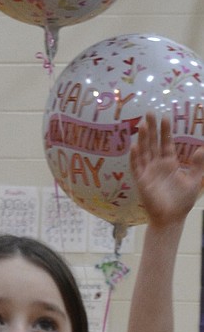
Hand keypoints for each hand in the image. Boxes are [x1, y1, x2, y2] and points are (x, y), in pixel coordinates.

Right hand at [131, 113, 203, 227]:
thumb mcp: (195, 180)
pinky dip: (135, 158)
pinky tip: (134, 147)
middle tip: (149, 113)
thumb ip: (197, 165)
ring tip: (142, 124)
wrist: (171, 218)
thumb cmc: (182, 201)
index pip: (166, 143)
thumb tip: (201, 149)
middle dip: (151, 129)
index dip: (165, 131)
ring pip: (144, 151)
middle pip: (152, 143)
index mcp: (169, 164)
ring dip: (142, 138)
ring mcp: (148, 173)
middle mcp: (157, 165)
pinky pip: (137, 167)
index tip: (165, 117)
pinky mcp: (141, 182)